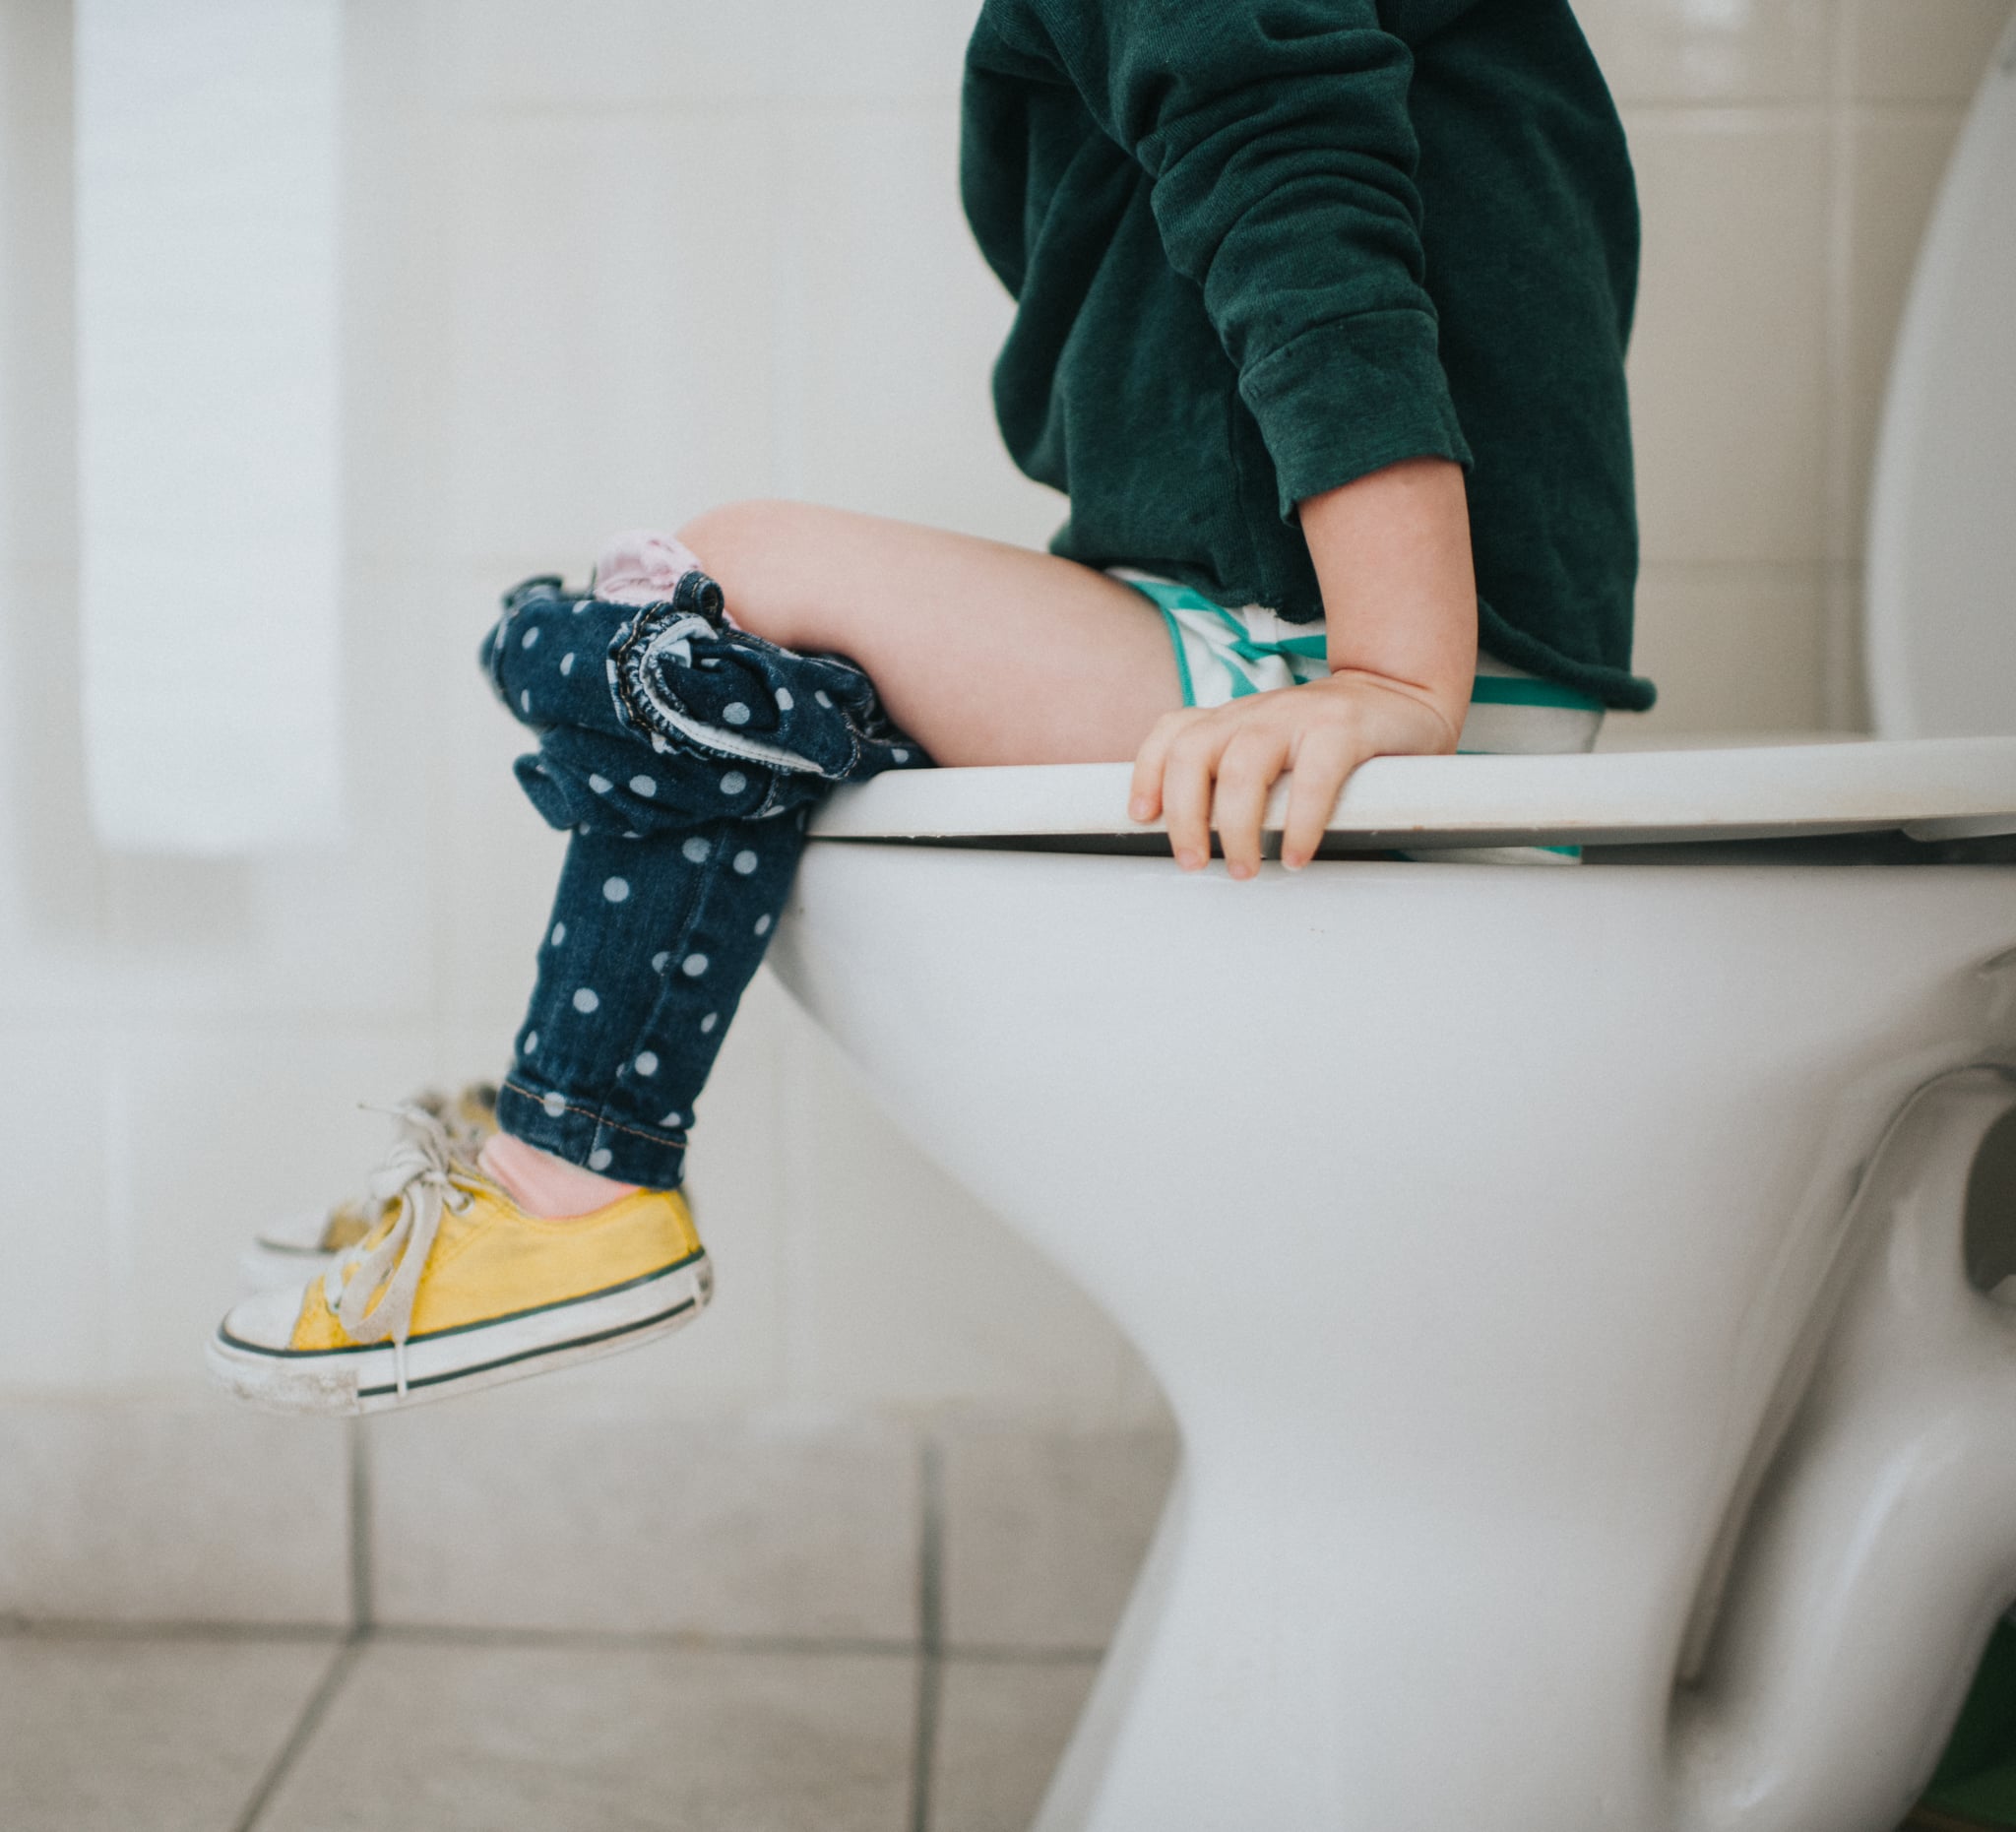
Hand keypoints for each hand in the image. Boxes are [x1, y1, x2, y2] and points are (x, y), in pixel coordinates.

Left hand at [1128, 668, 1459, 877]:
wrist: (1404, 695)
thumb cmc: (1332, 740)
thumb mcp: (1272, 751)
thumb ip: (1234, 778)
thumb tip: (1195, 839)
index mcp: (1234, 718)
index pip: (1173, 733)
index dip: (1148, 773)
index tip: (1141, 818)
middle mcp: (1257, 711)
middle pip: (1194, 753)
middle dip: (1184, 815)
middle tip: (1194, 863)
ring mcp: (1298, 713)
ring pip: (1244, 766)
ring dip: (1236, 827)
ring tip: (1245, 868)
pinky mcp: (1343, 726)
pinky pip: (1313, 777)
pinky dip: (1300, 823)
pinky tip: (1297, 855)